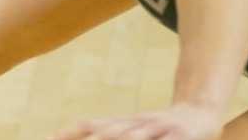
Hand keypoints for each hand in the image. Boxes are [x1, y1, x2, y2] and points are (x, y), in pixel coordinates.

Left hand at [49, 104, 224, 139]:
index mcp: (122, 122)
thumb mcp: (132, 128)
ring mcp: (157, 128)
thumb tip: (79, 135)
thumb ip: (109, 130)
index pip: (91, 125)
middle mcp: (136, 123)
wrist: (200, 109)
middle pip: (109, 133)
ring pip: (133, 138)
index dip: (69, 133)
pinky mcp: (180, 135)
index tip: (48, 139)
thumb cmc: (159, 126)